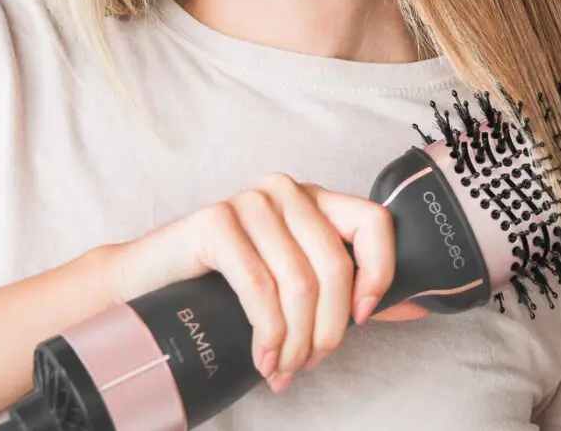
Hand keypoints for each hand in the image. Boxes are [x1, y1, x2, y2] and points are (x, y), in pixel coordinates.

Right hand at [109, 173, 427, 392]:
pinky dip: (268, 333)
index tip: (364, 318)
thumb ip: (350, 288)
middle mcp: (287, 191)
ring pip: (299, 282)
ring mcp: (250, 200)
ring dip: (297, 341)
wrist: (145, 282)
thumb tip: (416, 304)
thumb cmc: (226, 287)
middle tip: (311, 363)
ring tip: (285, 370)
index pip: (374, 222)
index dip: (379, 273)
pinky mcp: (216, 220)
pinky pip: (260, 287)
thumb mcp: (296, 283)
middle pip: (336, 265)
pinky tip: (264, 357)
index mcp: (315, 199)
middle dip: (328, 328)